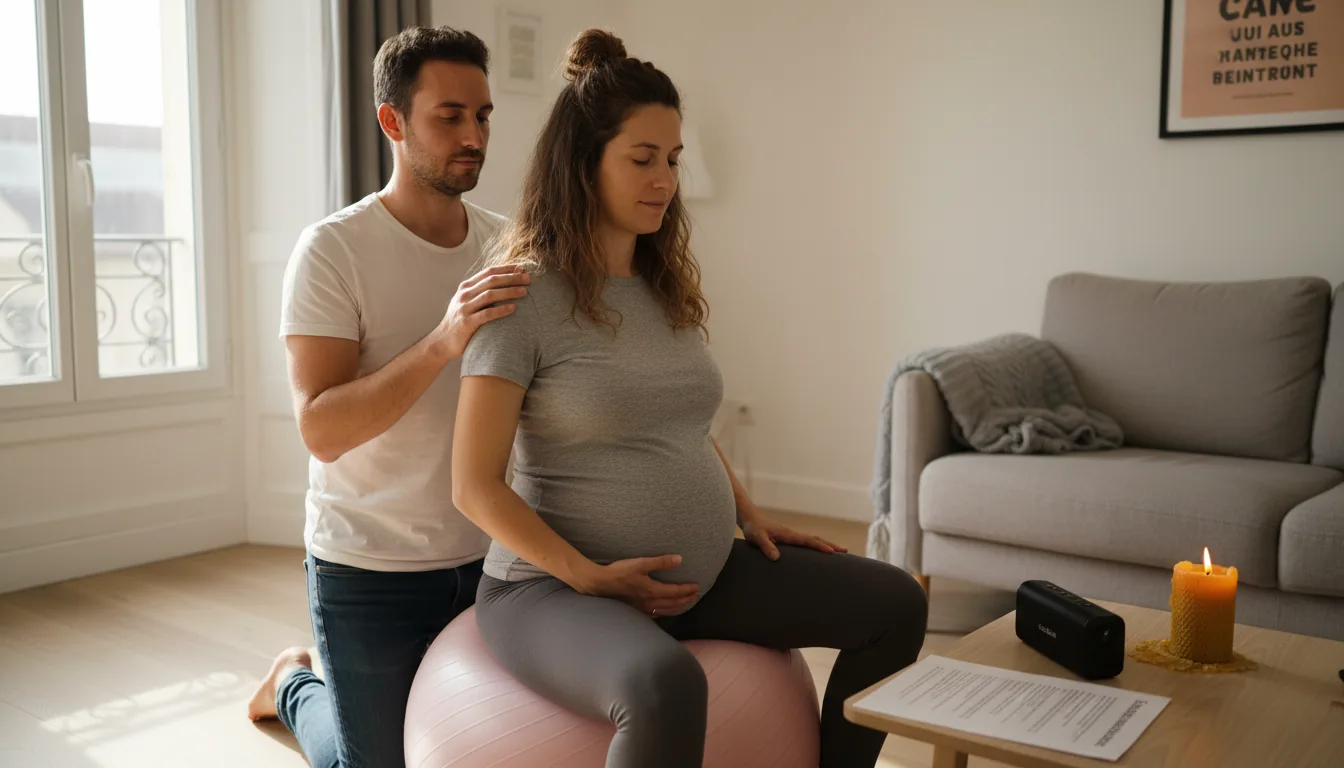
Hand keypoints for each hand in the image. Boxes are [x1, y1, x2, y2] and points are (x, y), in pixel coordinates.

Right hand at [436, 265, 530, 359]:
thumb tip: (503, 283)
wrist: (443, 341)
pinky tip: (513, 308)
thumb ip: (480, 292)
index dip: (506, 269)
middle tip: (528, 278)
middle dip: (511, 278)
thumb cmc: (460, 321)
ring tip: (524, 291)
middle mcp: (464, 295)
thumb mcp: (467, 302)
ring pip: (490, 295)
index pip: (488, 272)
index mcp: (466, 287)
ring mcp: (464, 308)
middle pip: (491, 281)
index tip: (521, 268)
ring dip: (509, 292)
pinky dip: (501, 310)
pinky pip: (487, 314)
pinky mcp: (467, 323)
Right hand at [577, 555, 700, 616]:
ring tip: (685, 604)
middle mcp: (650, 602)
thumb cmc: (620, 572)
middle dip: (686, 600)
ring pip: (665, 611)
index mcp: (653, 590)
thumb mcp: (641, 563)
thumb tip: (679, 559)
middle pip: (673, 603)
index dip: (688, 590)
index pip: (676, 592)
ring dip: (677, 607)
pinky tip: (664, 611)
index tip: (697, 587)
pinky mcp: (636, 610)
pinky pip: (655, 615)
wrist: (601, 584)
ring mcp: (643, 608)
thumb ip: (661, 562)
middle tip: (696, 596)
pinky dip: (664, 613)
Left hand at [740, 512, 848, 560]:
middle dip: (830, 544)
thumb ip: (766, 547)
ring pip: (812, 539)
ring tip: (838, 551)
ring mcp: (791, 535)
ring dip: (825, 544)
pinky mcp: (788, 538)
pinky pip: (806, 542)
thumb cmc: (753, 528)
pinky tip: (818, 551)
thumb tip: (777, 558)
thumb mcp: (757, 538)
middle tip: (845, 550)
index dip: (820, 546)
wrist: (749, 517)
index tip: (832, 552)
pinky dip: (816, 545)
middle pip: (815, 539)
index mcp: (788, 534)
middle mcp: (793, 534)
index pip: (808, 540)